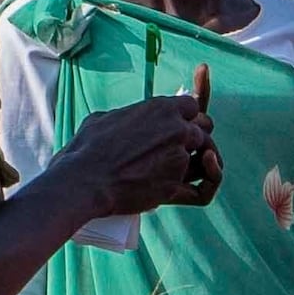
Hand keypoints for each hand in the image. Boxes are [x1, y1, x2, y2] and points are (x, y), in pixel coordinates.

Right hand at [60, 67, 220, 220]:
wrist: (84, 181)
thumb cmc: (86, 149)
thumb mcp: (104, 118)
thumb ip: (126, 117)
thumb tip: (125, 122)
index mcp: (160, 108)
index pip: (191, 105)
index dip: (187, 115)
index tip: (178, 124)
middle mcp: (175, 129)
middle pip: (205, 127)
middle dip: (198, 135)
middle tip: (184, 145)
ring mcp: (178, 158)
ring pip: (208, 154)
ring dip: (204, 159)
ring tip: (194, 164)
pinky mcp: (174, 186)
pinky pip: (203, 189)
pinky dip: (210, 184)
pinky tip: (206, 181)